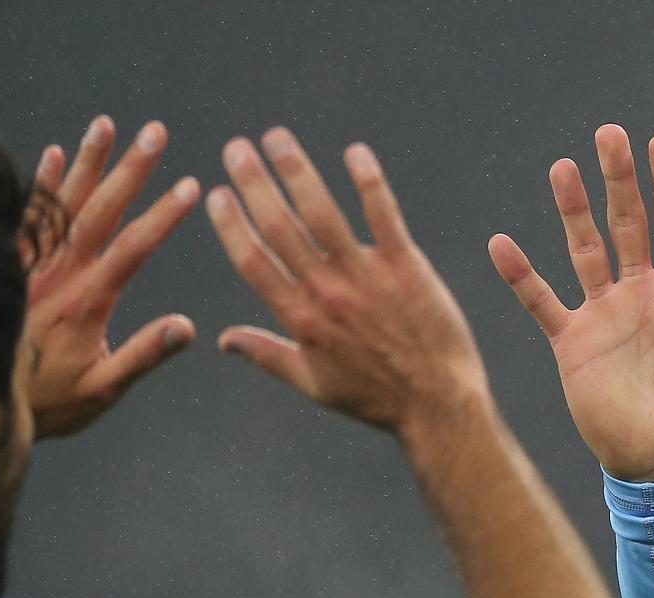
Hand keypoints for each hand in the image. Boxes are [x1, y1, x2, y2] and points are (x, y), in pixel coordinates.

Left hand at [26, 115, 199, 438]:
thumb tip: (187, 327)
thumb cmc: (48, 402)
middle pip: (100, 211)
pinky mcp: (9, 266)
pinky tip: (52, 154)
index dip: (162, 216)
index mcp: (87, 302)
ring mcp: (31, 266)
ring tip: (106, 124)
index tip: (190, 186)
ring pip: (62, 204)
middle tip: (156, 132)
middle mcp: (58, 275)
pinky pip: (25, 217)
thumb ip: (143, 355)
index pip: (133, 249)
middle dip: (130, 169)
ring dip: (86, 162)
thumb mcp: (103, 391)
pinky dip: (38, 185)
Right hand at [205, 127, 488, 430]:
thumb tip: (223, 339)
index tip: (216, 193)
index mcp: (300, 319)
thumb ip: (266, 354)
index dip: (231, 224)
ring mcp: (366, 277)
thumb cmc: (375, 397)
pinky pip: (383, 216)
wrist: (437, 403)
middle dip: (254, 183)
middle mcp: (327, 293)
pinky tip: (355, 152)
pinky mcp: (406, 267)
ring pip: (323, 213)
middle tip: (237, 147)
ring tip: (277, 138)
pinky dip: (368, 181)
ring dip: (297, 171)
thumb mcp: (313, 383)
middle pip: (280, 227)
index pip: (253, 261)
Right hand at [488, 125, 653, 481]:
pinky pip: (542, 301)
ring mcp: (605, 314)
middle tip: (609, 133)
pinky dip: (522, 275)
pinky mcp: (572, 342)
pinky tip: (502, 244)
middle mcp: (641, 294)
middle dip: (619, 179)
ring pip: (585, 249)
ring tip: (561, 168)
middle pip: (628, 223)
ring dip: (573, 210)